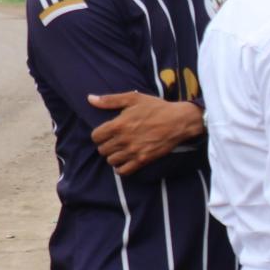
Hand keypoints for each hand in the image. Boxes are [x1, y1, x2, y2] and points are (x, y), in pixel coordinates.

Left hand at [89, 92, 203, 174]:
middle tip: (114, 141)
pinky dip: (120, 168)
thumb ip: (110, 100)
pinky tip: (124, 162)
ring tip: (120, 151)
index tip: (106, 133)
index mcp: (118, 124)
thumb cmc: (156, 108)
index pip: (95, 136)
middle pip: (102, 150)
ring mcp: (133, 151)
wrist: (179, 121)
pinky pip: (123, 171)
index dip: (99, 135)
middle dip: (106, 145)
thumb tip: (90, 99)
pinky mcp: (143, 159)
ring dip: (113, 156)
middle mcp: (123, 140)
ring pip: (111, 160)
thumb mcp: (133, 99)